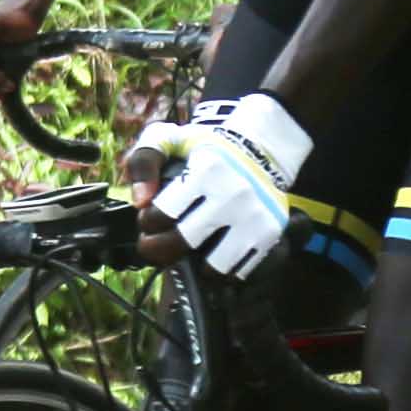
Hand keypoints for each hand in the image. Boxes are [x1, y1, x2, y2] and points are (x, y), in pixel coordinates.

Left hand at [126, 92, 309, 278]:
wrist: (263, 146)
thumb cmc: (208, 146)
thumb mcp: (170, 139)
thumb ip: (144, 162)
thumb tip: (140, 201)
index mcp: (207, 169)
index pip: (161, 215)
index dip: (147, 221)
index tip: (150, 217)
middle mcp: (234, 195)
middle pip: (182, 244)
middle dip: (160, 248)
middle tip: (158, 242)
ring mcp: (255, 216)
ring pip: (213, 267)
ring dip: (194, 264)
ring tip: (189, 250)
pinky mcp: (270, 232)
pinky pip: (238, 271)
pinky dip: (221, 269)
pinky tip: (212, 253)